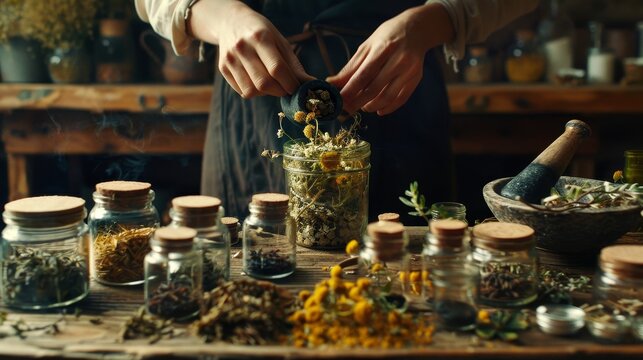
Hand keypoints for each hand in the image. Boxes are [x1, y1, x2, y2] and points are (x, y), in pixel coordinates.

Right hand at [191, 0, 313, 97]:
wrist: (231, 22)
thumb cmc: (262, 33)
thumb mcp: (280, 42)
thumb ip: (294, 65)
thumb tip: (311, 85)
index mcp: (260, 37)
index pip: (277, 68)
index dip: (290, 83)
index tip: (297, 88)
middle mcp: (242, 48)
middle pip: (263, 83)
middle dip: (279, 91)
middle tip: (285, 88)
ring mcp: (230, 59)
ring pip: (251, 91)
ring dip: (266, 94)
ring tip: (271, 83)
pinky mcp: (223, 68)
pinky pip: (242, 91)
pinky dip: (254, 92)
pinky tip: (258, 81)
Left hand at [327, 4, 452, 114]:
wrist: (416, 30)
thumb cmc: (387, 37)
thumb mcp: (367, 46)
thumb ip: (351, 67)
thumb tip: (332, 83)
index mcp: (383, 48)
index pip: (363, 75)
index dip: (350, 91)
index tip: (339, 101)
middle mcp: (399, 60)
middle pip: (374, 89)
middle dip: (357, 102)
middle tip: (347, 108)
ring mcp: (409, 71)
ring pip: (387, 97)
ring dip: (371, 106)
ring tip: (362, 106)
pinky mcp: (416, 78)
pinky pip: (400, 99)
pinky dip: (387, 108)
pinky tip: (378, 109)